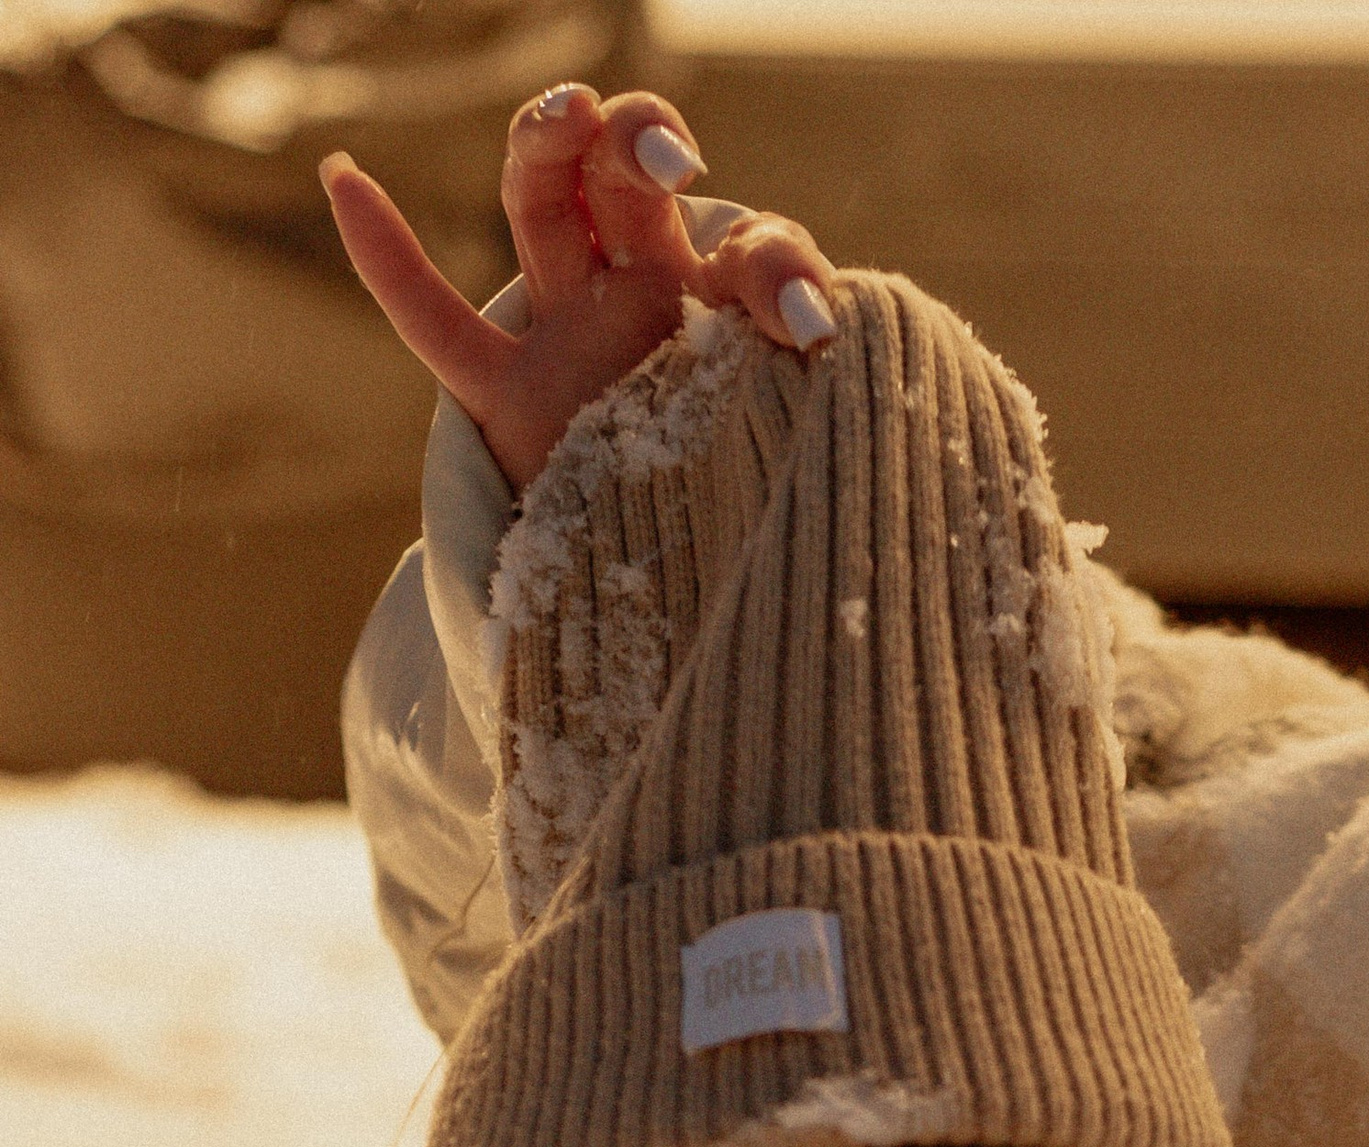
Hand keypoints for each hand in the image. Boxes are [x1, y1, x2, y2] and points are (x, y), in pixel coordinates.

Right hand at [321, 83, 843, 493]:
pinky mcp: (511, 402)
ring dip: (546, 147)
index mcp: (727, 306)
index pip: (751, 250)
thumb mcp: (801, 437)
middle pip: (626, 182)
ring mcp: (572, 341)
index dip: (777, 268)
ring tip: (568, 116)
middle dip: (638, 142)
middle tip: (665, 156)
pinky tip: (344, 177)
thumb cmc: (767, 513)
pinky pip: (434, 318)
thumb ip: (806, 374)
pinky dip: (385, 255)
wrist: (707, 608)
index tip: (806, 320)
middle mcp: (648, 300)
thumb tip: (825, 327)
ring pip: (542, 209)